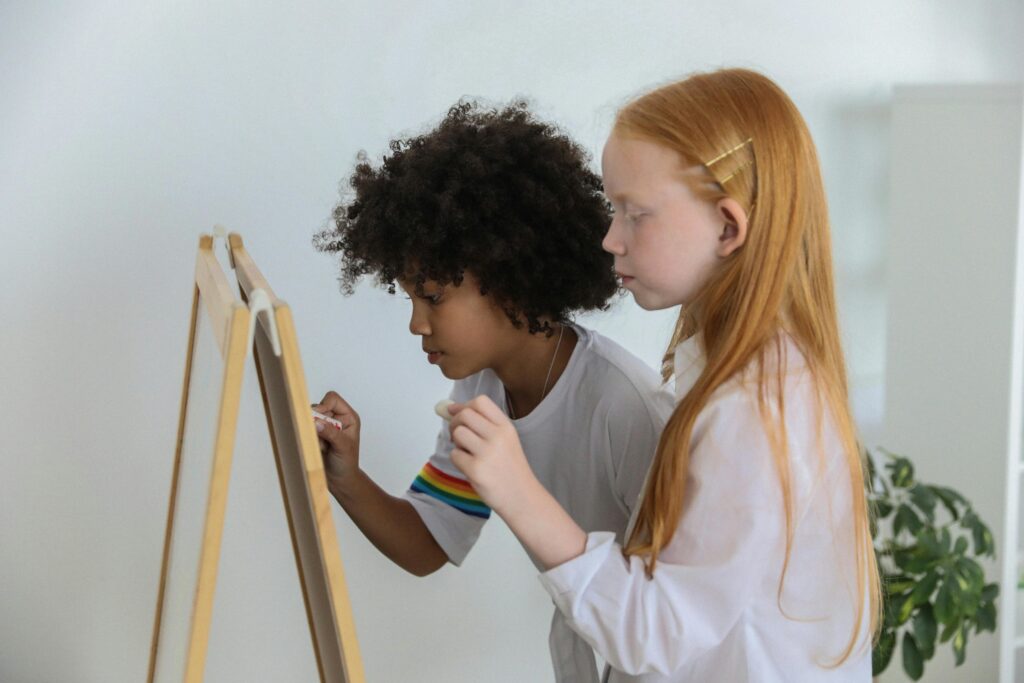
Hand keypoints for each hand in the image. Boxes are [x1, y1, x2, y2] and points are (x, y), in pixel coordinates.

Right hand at [312, 391, 360, 488]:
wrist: (339, 480)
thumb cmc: (347, 463)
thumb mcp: (343, 447)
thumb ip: (331, 433)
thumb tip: (317, 422)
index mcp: (348, 416)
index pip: (333, 399)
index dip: (324, 405)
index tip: (318, 420)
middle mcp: (335, 418)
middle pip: (318, 407)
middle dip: (315, 421)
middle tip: (319, 436)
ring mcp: (323, 426)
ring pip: (308, 419)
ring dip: (311, 432)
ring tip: (321, 446)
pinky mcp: (314, 434)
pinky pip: (303, 430)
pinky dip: (307, 438)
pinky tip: (316, 448)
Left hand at [448, 395, 540, 517]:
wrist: (521, 496)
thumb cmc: (510, 468)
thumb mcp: (506, 440)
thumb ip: (483, 424)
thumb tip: (450, 409)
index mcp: (506, 426)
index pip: (480, 402)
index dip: (463, 406)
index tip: (457, 414)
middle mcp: (498, 436)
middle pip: (465, 415)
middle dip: (454, 423)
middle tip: (458, 436)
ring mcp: (487, 453)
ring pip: (458, 433)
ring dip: (456, 442)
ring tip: (466, 452)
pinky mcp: (476, 469)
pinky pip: (454, 455)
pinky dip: (458, 460)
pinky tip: (470, 467)